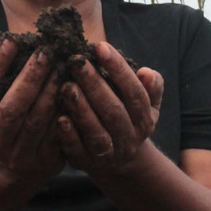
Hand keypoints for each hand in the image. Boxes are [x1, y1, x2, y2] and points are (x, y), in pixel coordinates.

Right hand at [0, 40, 63, 183]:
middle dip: (29, 77)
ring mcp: (20, 155)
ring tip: (62, 66)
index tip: (12, 40)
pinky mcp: (44, 162)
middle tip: (45, 51)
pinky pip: (57, 135)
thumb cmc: (2, 121)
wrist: (14, 168)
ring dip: (51, 92)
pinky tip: (75, 91)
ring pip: (37, 122)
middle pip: (11, 108)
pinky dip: (66, 112)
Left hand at [56, 42, 162, 174]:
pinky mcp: (86, 163)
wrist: (118, 160)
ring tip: (67, 86)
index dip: (119, 69)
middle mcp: (129, 138)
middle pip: (114, 111)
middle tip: (76, 63)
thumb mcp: (146, 103)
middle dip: (95, 85)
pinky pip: (78, 151)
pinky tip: (60, 118)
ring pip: (97, 133)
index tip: (101, 47)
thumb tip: (147, 73)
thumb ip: (151, 86)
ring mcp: (108, 154)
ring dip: (82, 109)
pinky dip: (69, 136)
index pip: (135, 92)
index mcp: (145, 119)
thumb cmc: (127, 117)